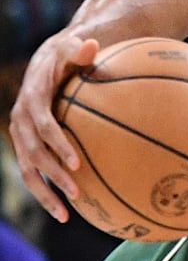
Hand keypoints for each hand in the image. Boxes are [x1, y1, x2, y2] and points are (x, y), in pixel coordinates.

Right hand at [8, 33, 98, 221]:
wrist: (47, 59)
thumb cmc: (67, 54)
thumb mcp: (71, 48)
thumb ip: (81, 51)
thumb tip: (93, 45)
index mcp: (32, 97)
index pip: (43, 125)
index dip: (57, 144)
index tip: (76, 164)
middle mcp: (21, 119)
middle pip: (33, 153)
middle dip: (53, 175)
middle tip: (78, 192)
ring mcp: (21, 134)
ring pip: (28, 169)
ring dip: (45, 193)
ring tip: (67, 215)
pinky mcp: (26, 144)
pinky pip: (32, 172)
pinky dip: (46, 191)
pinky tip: (65, 211)